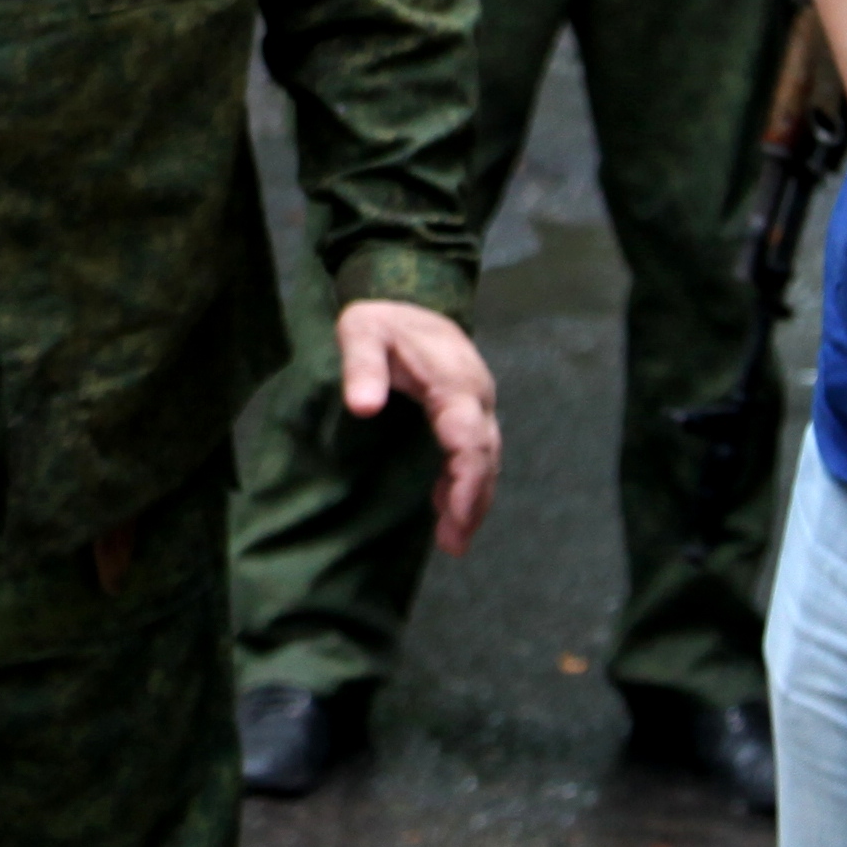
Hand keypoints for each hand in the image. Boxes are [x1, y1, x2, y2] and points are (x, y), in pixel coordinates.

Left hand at [338, 299, 502, 555]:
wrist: (407, 302)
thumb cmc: (382, 320)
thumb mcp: (361, 331)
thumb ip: (361, 366)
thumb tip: (362, 408)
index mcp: (455, 381)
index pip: (470, 437)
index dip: (466, 478)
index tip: (453, 514)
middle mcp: (475, 397)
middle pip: (485, 456)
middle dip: (472, 501)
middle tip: (453, 544)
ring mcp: (475, 407)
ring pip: (485, 459)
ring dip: (472, 501)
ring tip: (453, 543)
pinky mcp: (465, 415)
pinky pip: (474, 454)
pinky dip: (463, 485)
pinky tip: (445, 513)